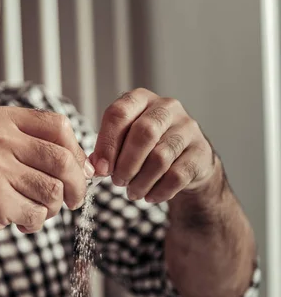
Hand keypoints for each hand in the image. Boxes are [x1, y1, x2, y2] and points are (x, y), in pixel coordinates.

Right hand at [0, 107, 91, 243]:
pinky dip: (34, 223)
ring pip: (53, 191)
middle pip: (63, 160)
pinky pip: (36, 214)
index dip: (77, 151)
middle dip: (77, 186)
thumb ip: (33, 147)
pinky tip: (19, 222)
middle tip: (73, 200)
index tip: (79, 170)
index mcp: (1, 119)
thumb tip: (87, 167)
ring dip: (52, 209)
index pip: (59, 126)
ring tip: (36, 212)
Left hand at [90, 88, 216, 202]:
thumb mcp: (125, 142)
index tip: (100, 168)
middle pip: (143, 133)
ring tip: (132, 193)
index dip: (106, 144)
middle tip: (117, 182)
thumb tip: (94, 166)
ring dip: (141, 181)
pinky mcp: (201, 151)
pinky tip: (150, 196)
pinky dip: (159, 191)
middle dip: (125, 163)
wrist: (188, 162)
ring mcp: (188, 128)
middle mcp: (167, 107)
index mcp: (141, 99)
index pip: (118, 113)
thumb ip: (107, 150)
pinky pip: (177, 175)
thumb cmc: (148, 149)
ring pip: (160, 157)